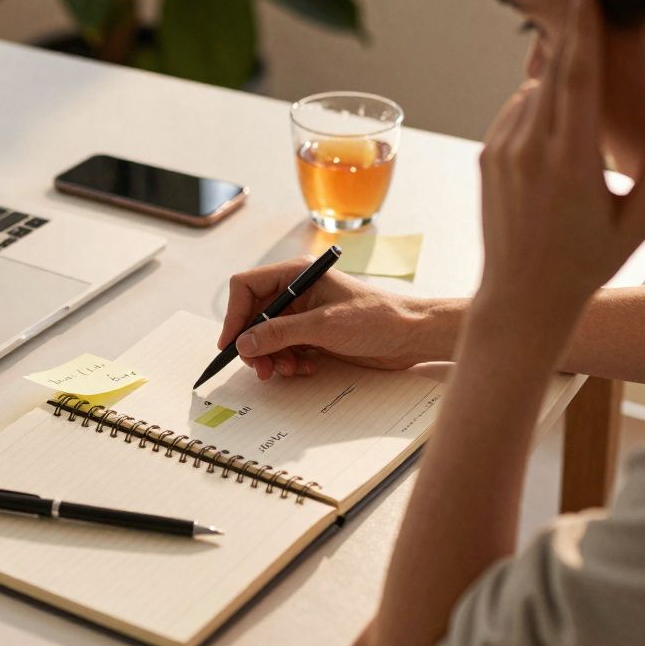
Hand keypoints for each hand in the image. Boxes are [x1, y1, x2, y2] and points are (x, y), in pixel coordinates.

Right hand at [218, 257, 451, 379]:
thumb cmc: (377, 319)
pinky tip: (307, 368)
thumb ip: (280, 333)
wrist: (412, 336)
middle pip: (254, 316)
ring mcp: (305, 314)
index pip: (247, 287)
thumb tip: (244, 343)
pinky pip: (286, 348)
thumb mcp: (324, 326)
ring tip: (290, 370)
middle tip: (262, 369)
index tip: (232, 344)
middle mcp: (297, 291)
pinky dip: (290, 361)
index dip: (234, 315)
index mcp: (297, 275)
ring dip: (273, 357)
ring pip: (268, 337)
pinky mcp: (314, 333)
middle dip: (255, 344)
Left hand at [477, 0, 644, 317]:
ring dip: (553, 84)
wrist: (522, 295)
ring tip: (577, 98)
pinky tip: (554, 127)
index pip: (576, 82)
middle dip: (570, 42)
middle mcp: (528, 151)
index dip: (582, 35)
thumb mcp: (637, 221)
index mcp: (569, 162)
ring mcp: (501, 153)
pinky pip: (513, 113)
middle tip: (582, 12)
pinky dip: (534, 107)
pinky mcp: (486, 159)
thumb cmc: (584, 263)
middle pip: (551, 77)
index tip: (584, 1)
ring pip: (530, 94)